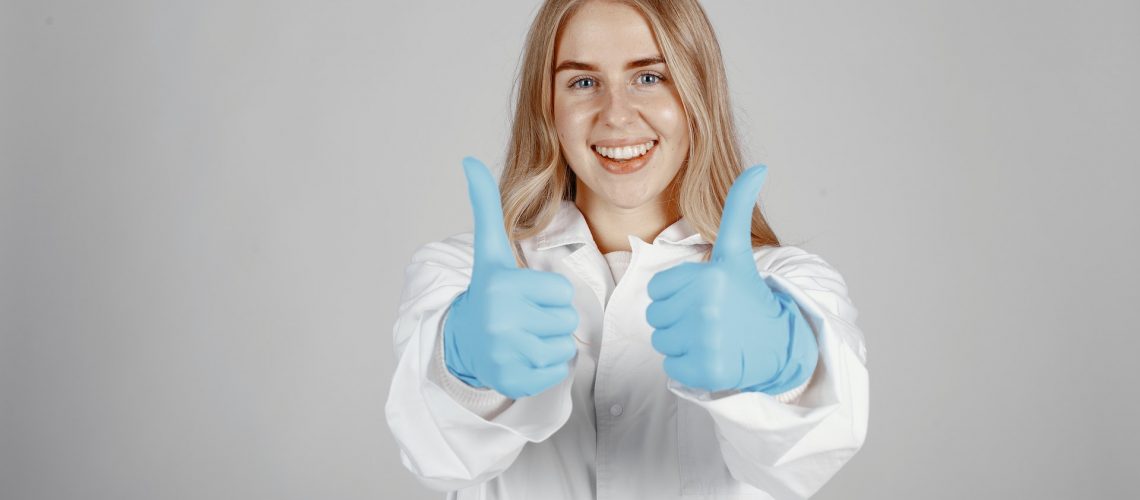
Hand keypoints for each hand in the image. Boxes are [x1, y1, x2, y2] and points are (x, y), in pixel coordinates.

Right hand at [442, 157, 579, 398]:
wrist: (464, 342)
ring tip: (522, 336)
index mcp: (501, 285)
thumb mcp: (489, 250)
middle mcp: (500, 319)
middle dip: (551, 319)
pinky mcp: (513, 381)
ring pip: (563, 346)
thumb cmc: (488, 293)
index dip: (548, 294)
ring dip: (549, 343)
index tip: (524, 295)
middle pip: (566, 320)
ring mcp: (505, 353)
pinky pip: (556, 372)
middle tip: (524, 318)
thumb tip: (468, 160)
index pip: (561, 292)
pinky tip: (522, 357)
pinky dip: (546, 367)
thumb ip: (485, 205)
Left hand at [646, 165, 817, 393]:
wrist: (778, 344)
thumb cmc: (749, 295)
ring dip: (681, 342)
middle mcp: (707, 308)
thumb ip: (737, 208)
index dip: (677, 293)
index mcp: (709, 277)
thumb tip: (760, 167)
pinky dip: (689, 366)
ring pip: (662, 342)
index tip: (705, 295)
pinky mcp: (708, 371)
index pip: (657, 289)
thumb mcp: (738, 252)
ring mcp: (708, 341)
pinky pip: (672, 367)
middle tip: (709, 318)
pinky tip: (713, 356)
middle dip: (677, 318)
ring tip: (712, 336)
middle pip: (655, 316)